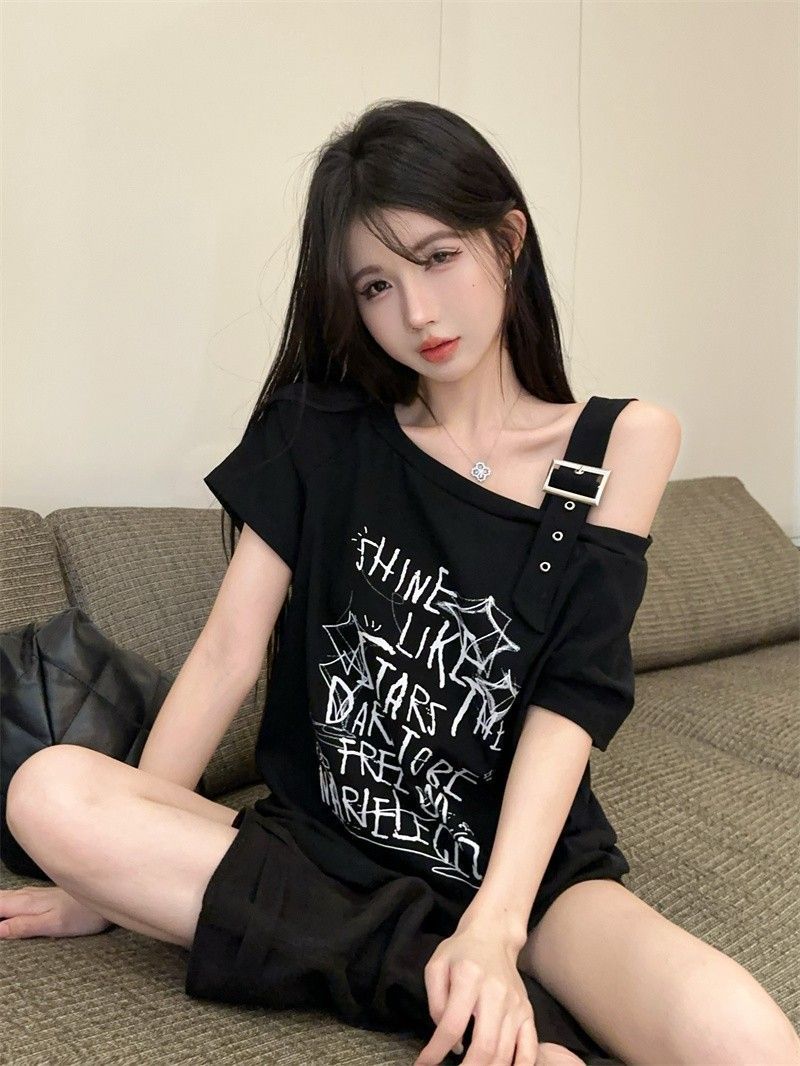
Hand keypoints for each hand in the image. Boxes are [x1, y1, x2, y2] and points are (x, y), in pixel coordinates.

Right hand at [0, 886, 112, 938]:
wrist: (106, 895)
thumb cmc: (83, 914)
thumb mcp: (53, 925)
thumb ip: (24, 926)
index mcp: (25, 904)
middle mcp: (26, 895)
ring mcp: (33, 894)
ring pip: (4, 896)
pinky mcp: (40, 896)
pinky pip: (12, 897)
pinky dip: (2, 902)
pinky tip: (3, 906)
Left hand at [413, 922, 537, 1064]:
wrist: (493, 935)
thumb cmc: (460, 952)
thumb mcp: (436, 966)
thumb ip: (435, 1002)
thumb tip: (449, 1041)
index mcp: (469, 978)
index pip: (452, 1025)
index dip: (435, 1052)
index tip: (423, 1065)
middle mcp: (496, 993)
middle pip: (484, 1046)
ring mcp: (516, 1005)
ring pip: (504, 1052)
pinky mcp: (528, 1013)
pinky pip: (529, 1049)